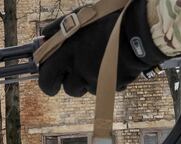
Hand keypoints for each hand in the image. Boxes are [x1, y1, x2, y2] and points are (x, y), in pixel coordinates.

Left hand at [37, 0, 168, 96]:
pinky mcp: (111, 86)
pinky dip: (106, 80)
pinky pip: (104, 88)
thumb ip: (58, 29)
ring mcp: (95, 80)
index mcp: (67, 53)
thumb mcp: (78, 17)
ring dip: (89, 81)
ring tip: (98, 65)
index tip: (51, 80)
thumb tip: (43, 38)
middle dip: (69, 86)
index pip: (46, 78)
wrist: (137, 31)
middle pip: (68, 89)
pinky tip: (113, 66)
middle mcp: (79, 69)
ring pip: (86, 89)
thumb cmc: (107, 21)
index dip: (47, 82)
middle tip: (73, 79)